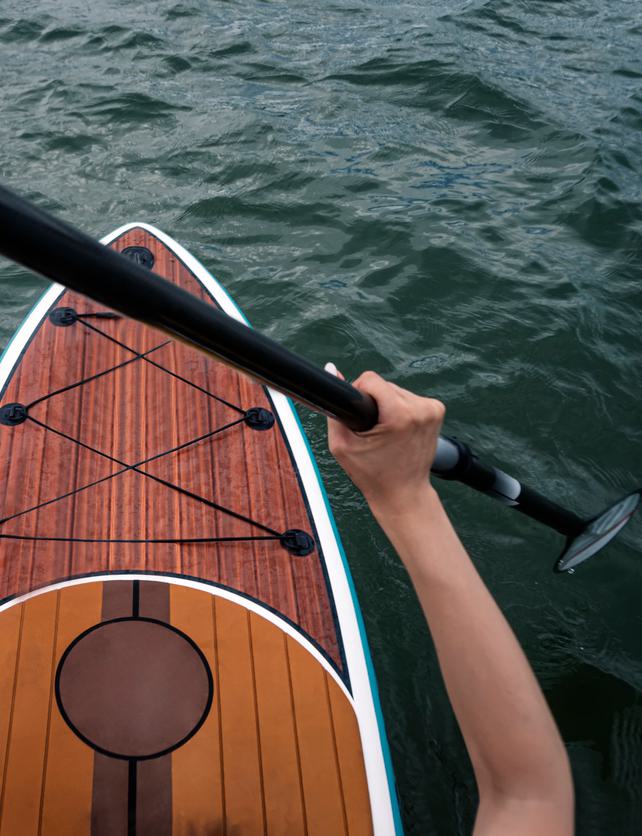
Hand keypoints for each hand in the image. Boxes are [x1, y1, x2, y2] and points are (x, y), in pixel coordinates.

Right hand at [325, 364, 444, 514]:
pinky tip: (398, 429)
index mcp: (400, 415)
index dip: (358, 392)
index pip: (371, 380)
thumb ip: (335, 409)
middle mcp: (421, 408)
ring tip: (386, 432)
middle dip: (374, 402)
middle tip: (372, 429)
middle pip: (385, 385)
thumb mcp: (342, 445)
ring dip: (388, 405)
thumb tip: (332, 368)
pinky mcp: (438, 411)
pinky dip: (401, 409)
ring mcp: (432, 409)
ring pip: (397, 390)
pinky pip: (410, 398)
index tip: (358, 413)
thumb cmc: (372, 474)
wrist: (403, 494)